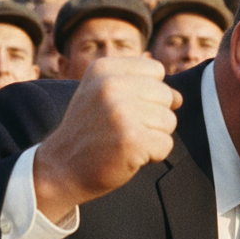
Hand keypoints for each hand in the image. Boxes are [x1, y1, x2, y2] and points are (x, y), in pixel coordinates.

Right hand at [33, 58, 182, 220]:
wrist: (60, 170)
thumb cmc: (89, 132)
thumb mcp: (101, 93)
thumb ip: (138, 85)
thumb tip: (179, 97)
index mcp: (104, 69)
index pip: (156, 71)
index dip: (148, 93)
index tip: (122, 109)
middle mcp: (110, 85)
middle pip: (166, 95)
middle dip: (152, 117)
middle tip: (121, 129)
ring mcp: (121, 112)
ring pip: (169, 121)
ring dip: (153, 136)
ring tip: (124, 141)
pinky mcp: (131, 139)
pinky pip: (166, 144)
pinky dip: (153, 155)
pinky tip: (128, 155)